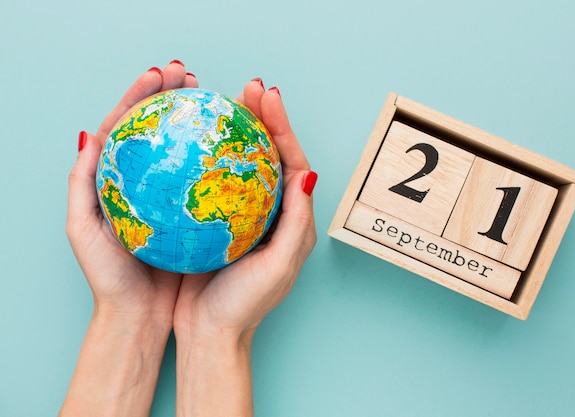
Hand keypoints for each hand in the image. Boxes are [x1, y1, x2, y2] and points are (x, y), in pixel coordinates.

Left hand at [60, 61, 198, 416]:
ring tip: (210, 95)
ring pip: (188, 147)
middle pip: (160, 127)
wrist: (139, 316)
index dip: (142, 94)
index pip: (126, 124)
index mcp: (116, 179)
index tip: (162, 75)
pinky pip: (208, 176)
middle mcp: (148, 183)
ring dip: (198, 118)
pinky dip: (218, 156)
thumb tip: (90, 136)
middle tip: (187, 74)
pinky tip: (232, 143)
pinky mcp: (195, 212)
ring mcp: (174, 195)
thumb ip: (82, 183)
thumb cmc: (109, 278)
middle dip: (171, 95)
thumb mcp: (83, 230)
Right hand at [173, 79, 317, 416]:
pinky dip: (209, 157)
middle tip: (249, 89)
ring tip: (226, 103)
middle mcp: (272, 211)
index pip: (292, 162)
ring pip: (243, 163)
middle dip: (263, 119)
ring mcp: (244, 214)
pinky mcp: (218, 220)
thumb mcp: (279, 265)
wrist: (211, 333)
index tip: (267, 97)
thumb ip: (296, 221)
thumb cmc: (247, 304)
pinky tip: (195, 141)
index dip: (282, 127)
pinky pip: (216, 180)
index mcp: (293, 218)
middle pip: (269, 155)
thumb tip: (308, 173)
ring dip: (238, 132)